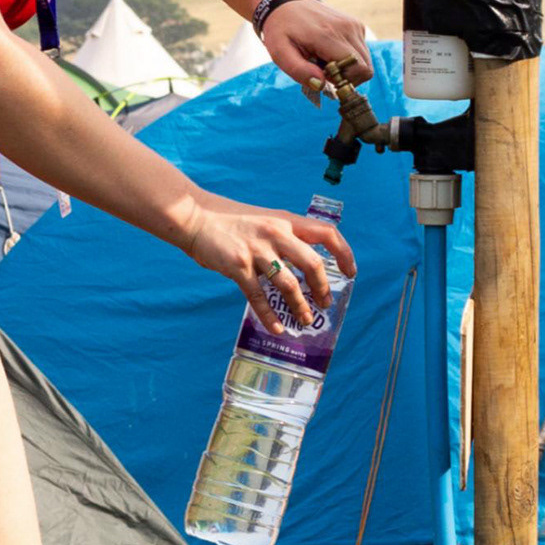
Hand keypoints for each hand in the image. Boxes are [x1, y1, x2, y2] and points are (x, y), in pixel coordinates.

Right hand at [170, 189, 355, 335]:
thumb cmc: (230, 221)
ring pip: (288, 284)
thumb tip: (305, 266)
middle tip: (325, 303)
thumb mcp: (265, 220)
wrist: (195, 216)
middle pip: (312, 263)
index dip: (343, 254)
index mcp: (285, 220)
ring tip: (305, 319)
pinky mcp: (237, 265)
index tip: (350, 273)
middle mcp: (275, 233)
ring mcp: (256, 250)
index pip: (327, 234)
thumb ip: (284, 237)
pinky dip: (269, 315)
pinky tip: (277, 328)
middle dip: (322, 288)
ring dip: (300, 306)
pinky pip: (258, 296)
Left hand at [260, 0, 371, 101]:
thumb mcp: (280, 53)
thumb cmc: (281, 31)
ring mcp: (354, 25)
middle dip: (346, 77)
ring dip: (347, 68)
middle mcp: (346, 28)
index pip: (357, 69)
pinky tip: (329, 51)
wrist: (286, 4)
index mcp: (327, 35)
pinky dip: (348, 57)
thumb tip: (321, 84)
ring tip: (324, 60)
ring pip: (365, 62)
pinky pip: (361, 52)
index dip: (343, 81)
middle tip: (322, 70)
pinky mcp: (356, 25)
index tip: (323, 76)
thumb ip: (299, 71)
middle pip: (365, 69)